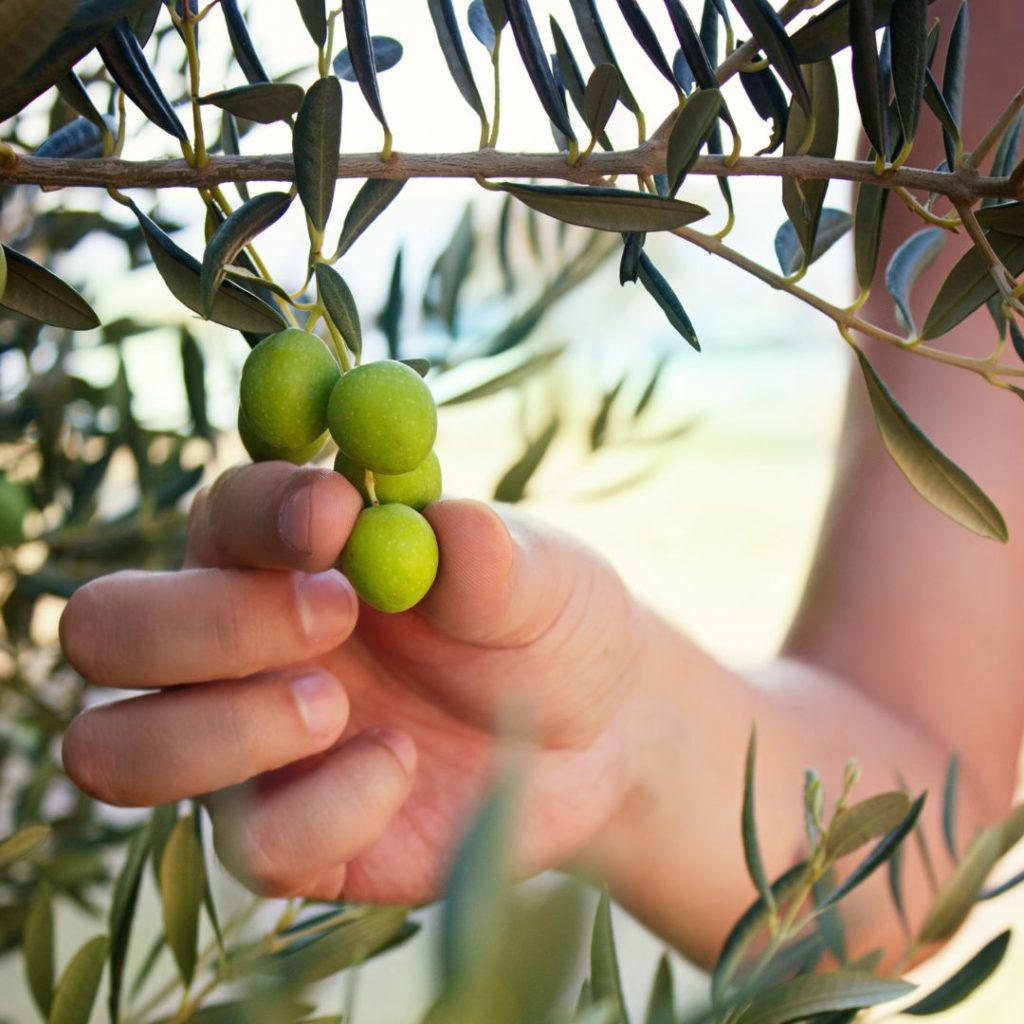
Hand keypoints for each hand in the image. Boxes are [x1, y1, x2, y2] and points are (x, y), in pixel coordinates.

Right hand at [59, 461, 648, 903]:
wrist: (594, 736)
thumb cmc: (547, 628)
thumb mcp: (542, 580)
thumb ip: (493, 557)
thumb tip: (451, 526)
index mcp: (285, 553)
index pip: (218, 514)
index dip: (259, 510)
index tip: (336, 511)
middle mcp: (238, 646)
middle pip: (110, 628)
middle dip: (205, 622)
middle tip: (332, 614)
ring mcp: (247, 750)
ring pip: (116, 750)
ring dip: (223, 727)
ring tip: (339, 704)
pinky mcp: (286, 840)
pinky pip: (247, 846)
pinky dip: (324, 810)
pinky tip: (400, 767)